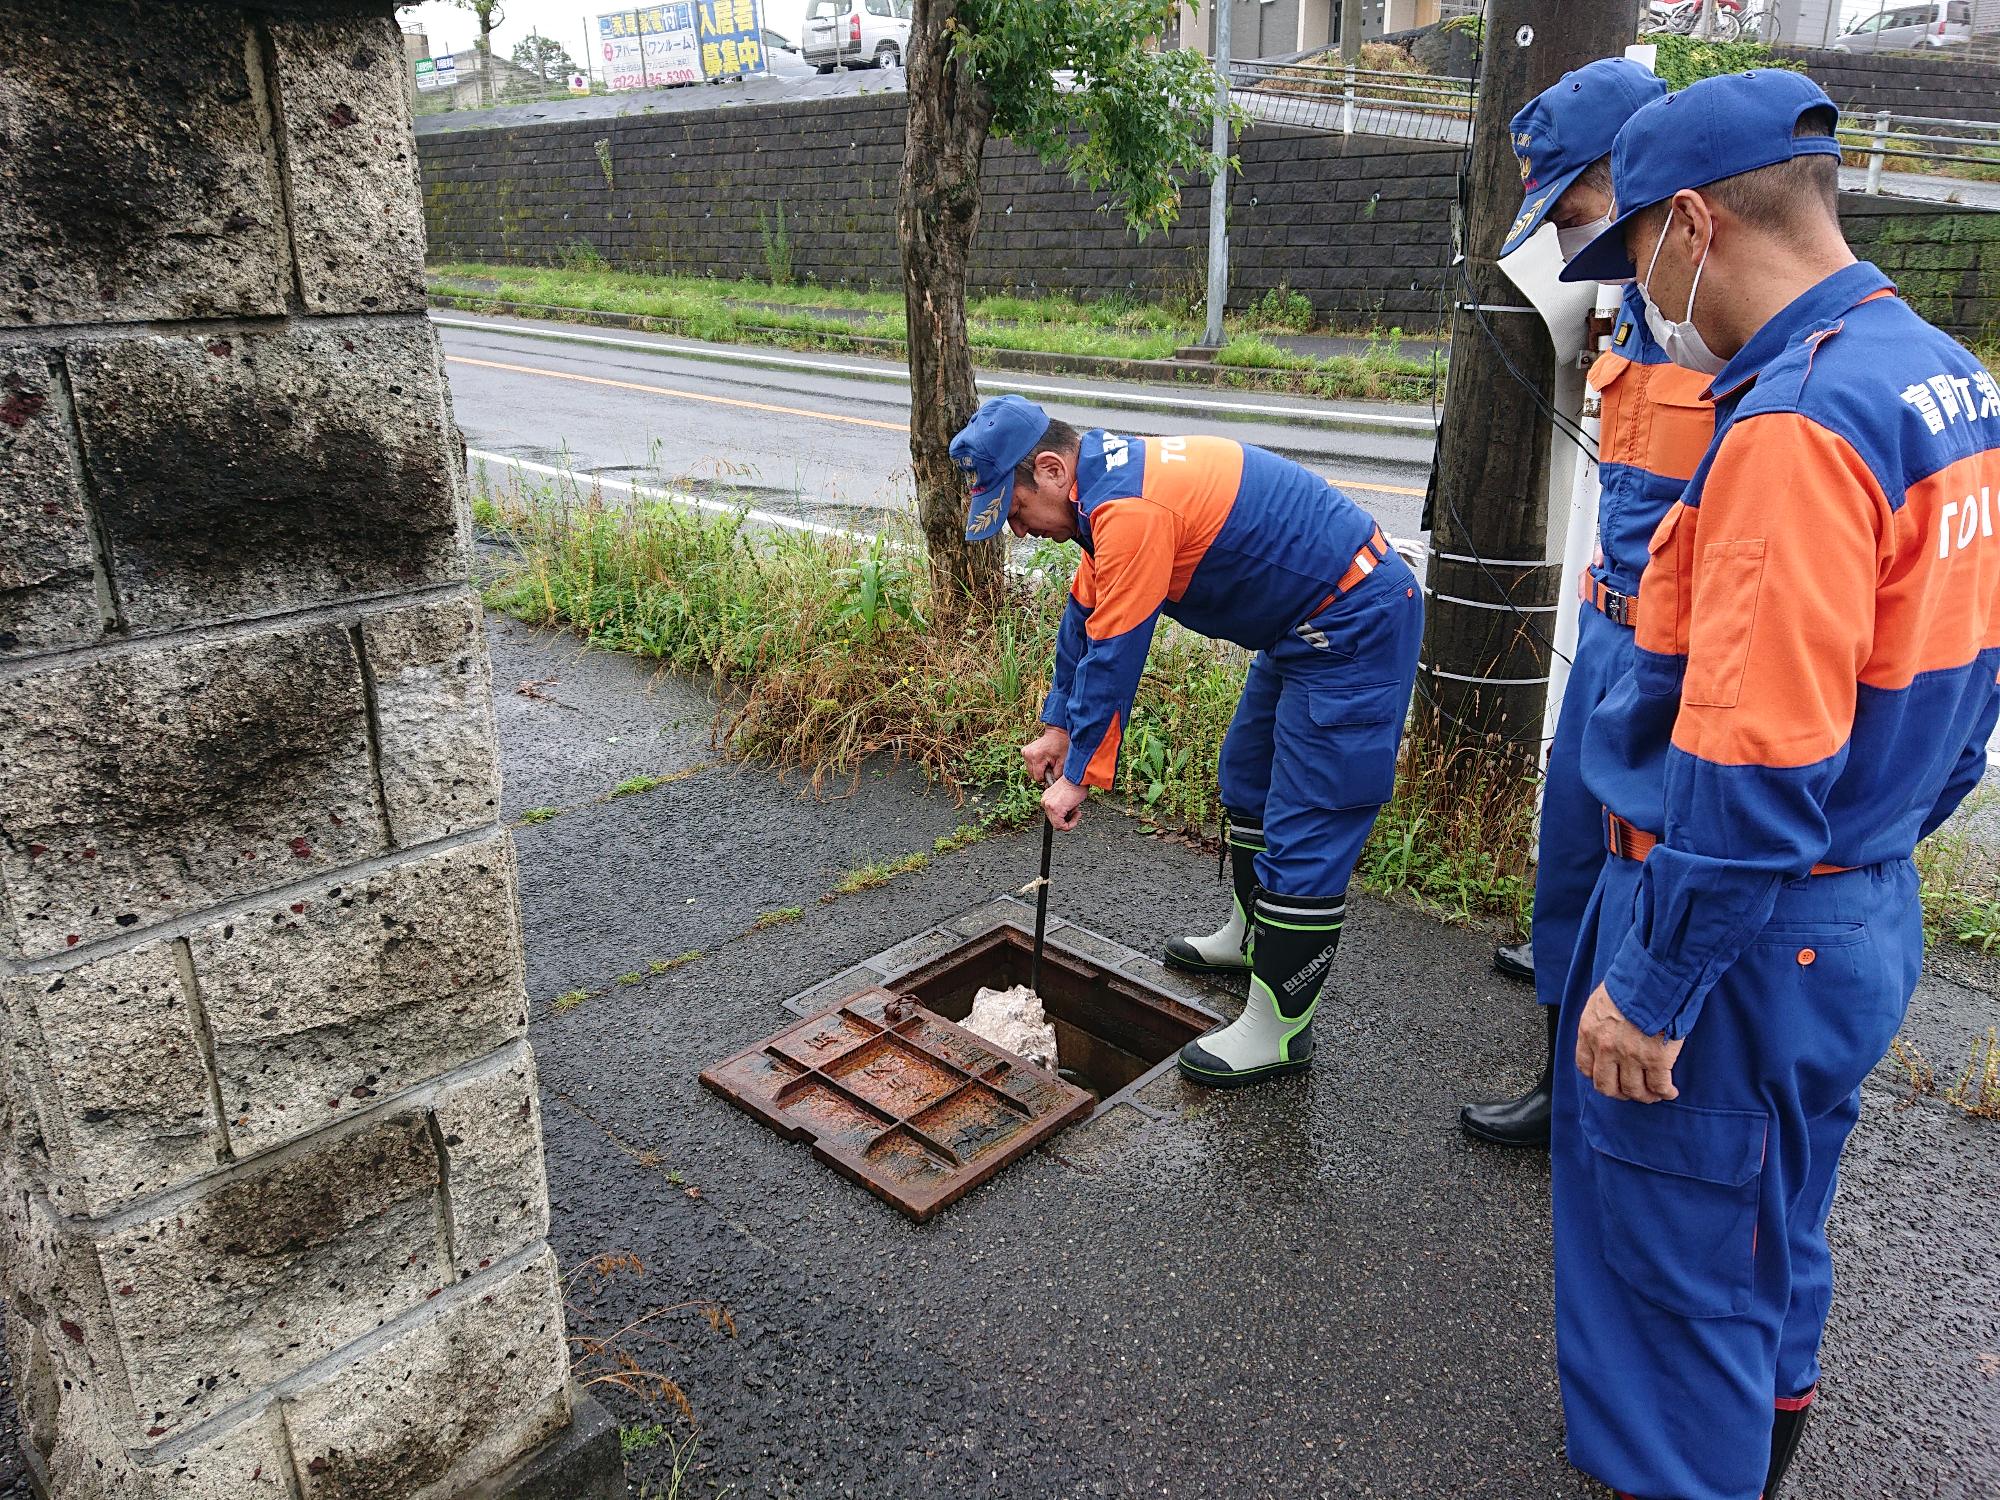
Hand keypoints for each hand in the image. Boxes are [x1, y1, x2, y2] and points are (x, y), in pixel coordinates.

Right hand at [1021, 727, 1069, 785]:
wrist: (1057, 734)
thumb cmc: (1061, 747)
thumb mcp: (1062, 762)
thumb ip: (1056, 775)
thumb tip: (1049, 785)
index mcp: (1037, 757)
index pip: (1037, 777)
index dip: (1045, 778)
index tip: (1051, 772)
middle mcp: (1028, 754)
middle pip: (1032, 775)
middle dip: (1041, 773)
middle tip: (1050, 766)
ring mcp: (1025, 752)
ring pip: (1029, 770)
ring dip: (1037, 769)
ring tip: (1046, 762)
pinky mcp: (1024, 751)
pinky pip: (1028, 764)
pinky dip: (1035, 764)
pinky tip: (1042, 759)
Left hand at [1041, 777, 1086, 830]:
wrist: (1078, 776)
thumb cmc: (1076, 783)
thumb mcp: (1065, 796)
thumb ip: (1061, 805)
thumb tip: (1065, 815)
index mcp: (1046, 798)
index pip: (1052, 815)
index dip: (1064, 816)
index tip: (1073, 811)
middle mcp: (1045, 801)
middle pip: (1054, 821)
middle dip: (1067, 819)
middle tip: (1076, 811)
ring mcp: (1049, 806)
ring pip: (1058, 825)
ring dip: (1070, 821)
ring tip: (1077, 811)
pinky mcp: (1056, 810)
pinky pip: (1062, 826)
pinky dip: (1071, 824)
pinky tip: (1077, 814)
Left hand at [1574, 982, 1684, 1103]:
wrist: (1653, 978)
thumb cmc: (1631, 982)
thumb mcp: (1601, 1000)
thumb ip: (1601, 1021)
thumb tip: (1611, 1029)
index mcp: (1590, 1032)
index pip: (1585, 1067)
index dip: (1597, 1077)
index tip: (1608, 1077)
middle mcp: (1606, 1048)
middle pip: (1607, 1086)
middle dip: (1619, 1093)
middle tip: (1630, 1091)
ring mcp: (1631, 1056)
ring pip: (1634, 1090)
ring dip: (1644, 1096)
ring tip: (1653, 1094)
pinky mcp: (1656, 1059)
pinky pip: (1659, 1086)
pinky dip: (1665, 1092)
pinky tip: (1670, 1091)